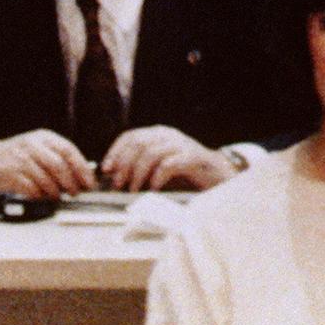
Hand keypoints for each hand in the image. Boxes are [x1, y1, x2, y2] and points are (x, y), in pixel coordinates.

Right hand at [0, 130, 93, 198]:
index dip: (82, 169)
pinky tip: (41, 196)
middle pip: (58, 166)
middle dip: (70, 183)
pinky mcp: (10, 174)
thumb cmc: (17, 157)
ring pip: (46, 179)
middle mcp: (32, 145)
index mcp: (43, 137)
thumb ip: (58, 159)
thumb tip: (82, 176)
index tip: (89, 183)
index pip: (68, 151)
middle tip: (75, 193)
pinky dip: (39, 196)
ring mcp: (19, 159)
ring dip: (55, 192)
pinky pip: (31, 189)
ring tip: (57, 196)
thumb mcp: (38, 149)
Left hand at [100, 126, 234, 191]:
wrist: (218, 175)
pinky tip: (153, 188)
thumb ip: (140, 167)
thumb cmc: (185, 175)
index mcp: (158, 135)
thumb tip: (114, 177)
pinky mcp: (193, 158)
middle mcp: (168, 136)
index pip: (130, 136)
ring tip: (134, 190)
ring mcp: (182, 145)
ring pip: (151, 153)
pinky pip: (170, 164)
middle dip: (124, 165)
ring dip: (138, 173)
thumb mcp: (159, 167)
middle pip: (138, 144)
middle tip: (118, 185)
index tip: (106, 169)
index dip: (115, 152)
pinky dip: (158, 177)